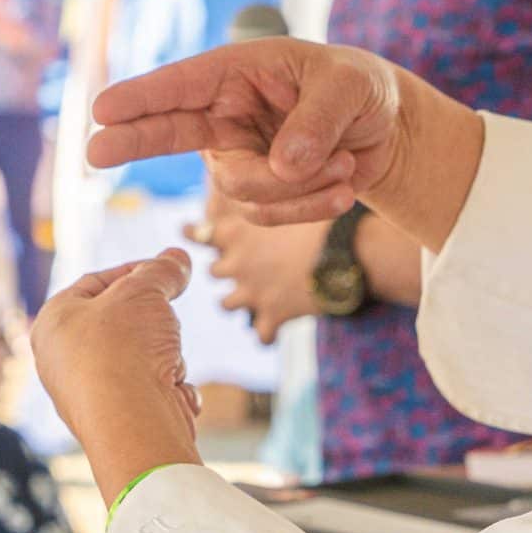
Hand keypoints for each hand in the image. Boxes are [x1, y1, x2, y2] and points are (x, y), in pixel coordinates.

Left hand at [32, 249, 204, 503]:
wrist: (133, 425)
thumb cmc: (124, 350)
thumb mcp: (145, 291)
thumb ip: (162, 270)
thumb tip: (178, 258)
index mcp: (53, 321)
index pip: (96, 282)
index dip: (137, 271)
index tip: (171, 271)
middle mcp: (62, 360)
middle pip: (124, 323)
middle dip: (157, 323)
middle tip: (167, 324)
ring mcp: (89, 394)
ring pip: (143, 359)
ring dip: (169, 358)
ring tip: (167, 366)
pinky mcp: (117, 421)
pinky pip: (151, 393)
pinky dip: (170, 391)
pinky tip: (173, 395)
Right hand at [89, 37, 410, 225]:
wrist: (388, 131)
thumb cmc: (360, 88)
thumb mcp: (349, 88)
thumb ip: (316, 122)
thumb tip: (282, 167)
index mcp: (236, 71)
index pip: (181, 84)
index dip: (141, 98)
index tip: (103, 110)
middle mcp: (225, 114)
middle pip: (166, 132)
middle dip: (133, 141)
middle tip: (94, 152)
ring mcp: (237, 157)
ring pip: (242, 190)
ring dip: (301, 187)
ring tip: (346, 162)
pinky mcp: (260, 194)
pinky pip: (270, 215)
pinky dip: (312, 207)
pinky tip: (345, 187)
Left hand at [202, 195, 327, 345]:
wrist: (344, 253)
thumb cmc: (319, 220)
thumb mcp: (289, 203)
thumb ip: (270, 206)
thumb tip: (271, 198)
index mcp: (236, 232)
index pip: (200, 233)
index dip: (193, 233)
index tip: (187, 232)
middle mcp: (236, 263)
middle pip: (213, 271)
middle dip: (225, 270)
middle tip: (241, 266)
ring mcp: (251, 292)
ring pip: (227, 304)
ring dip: (239, 300)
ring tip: (255, 298)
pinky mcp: (272, 316)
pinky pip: (262, 334)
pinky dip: (267, 333)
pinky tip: (273, 332)